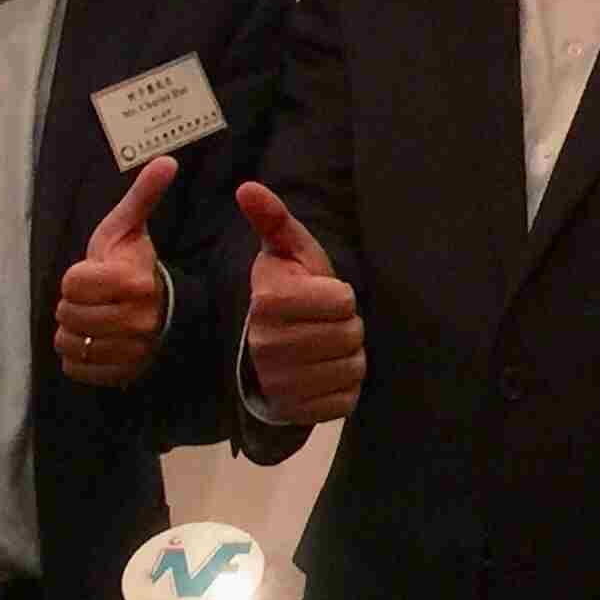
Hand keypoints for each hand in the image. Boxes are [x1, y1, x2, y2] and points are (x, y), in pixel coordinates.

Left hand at [55, 156, 175, 386]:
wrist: (164, 311)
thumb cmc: (136, 265)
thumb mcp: (131, 229)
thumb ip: (143, 196)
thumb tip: (167, 161)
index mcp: (131, 281)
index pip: (71, 283)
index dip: (76, 278)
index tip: (93, 275)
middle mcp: (133, 319)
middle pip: (67, 314)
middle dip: (72, 304)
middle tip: (90, 299)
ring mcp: (128, 351)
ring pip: (69, 343)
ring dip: (72, 332)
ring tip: (90, 320)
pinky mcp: (121, 374)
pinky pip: (76, 369)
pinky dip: (77, 358)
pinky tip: (92, 342)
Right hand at [240, 183, 363, 423]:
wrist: (264, 353)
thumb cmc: (287, 293)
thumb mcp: (286, 251)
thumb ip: (273, 219)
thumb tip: (246, 187)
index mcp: (269, 302)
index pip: (344, 300)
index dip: (341, 296)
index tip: (321, 295)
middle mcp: (269, 346)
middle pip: (351, 334)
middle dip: (346, 326)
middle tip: (325, 323)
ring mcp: (282, 384)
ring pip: (353, 366)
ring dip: (348, 355)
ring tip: (325, 346)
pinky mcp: (298, 412)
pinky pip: (347, 399)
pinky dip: (344, 386)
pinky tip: (325, 373)